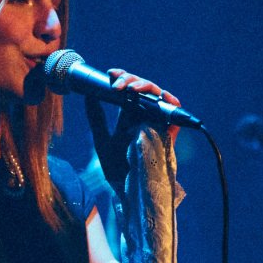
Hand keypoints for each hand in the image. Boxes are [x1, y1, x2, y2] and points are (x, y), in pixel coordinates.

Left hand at [83, 68, 179, 194]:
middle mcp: (145, 116)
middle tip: (116, 82)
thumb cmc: (116, 169)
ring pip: (156, 94)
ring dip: (144, 86)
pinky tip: (157, 95)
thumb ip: (96, 117)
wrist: (127, 190)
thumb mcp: (101, 139)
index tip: (109, 73)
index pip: (128, 91)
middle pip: (142, 89)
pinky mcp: (169, 131)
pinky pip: (174, 110)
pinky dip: (169, 100)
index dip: (122, 78)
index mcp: (129, 116)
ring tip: (130, 88)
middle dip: (130, 79)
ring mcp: (157, 122)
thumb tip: (88, 94)